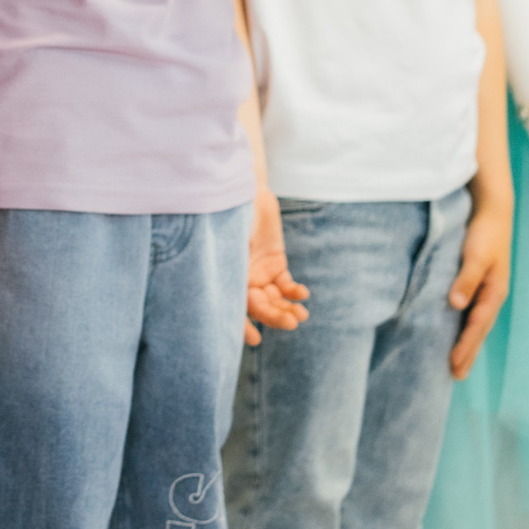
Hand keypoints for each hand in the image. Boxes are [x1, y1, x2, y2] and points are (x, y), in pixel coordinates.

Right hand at [243, 190, 310, 345]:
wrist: (243, 188)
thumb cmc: (231, 212)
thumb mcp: (229, 237)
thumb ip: (233, 260)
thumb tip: (238, 289)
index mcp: (225, 276)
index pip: (232, 307)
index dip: (241, 326)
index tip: (255, 340)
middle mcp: (241, 279)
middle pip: (258, 306)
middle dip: (273, 316)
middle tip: (291, 323)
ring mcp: (259, 272)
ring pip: (274, 299)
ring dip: (287, 308)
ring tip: (301, 316)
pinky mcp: (275, 263)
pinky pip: (285, 284)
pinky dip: (294, 292)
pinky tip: (302, 294)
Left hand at [447, 201, 512, 376]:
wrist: (493, 210)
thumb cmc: (485, 232)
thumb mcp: (476, 255)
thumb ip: (466, 279)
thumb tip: (456, 306)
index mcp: (495, 292)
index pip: (477, 326)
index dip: (466, 346)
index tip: (454, 366)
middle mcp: (492, 295)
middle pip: (479, 330)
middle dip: (468, 353)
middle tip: (456, 376)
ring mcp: (486, 289)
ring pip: (476, 323)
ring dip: (467, 343)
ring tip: (457, 364)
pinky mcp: (478, 282)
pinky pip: (471, 311)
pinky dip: (465, 326)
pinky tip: (456, 332)